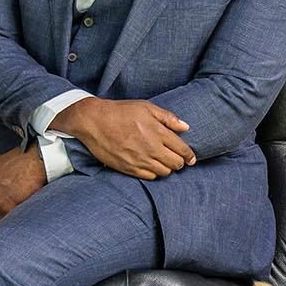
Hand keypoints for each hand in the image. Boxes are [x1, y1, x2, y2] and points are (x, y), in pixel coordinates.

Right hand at [51, 97, 195, 179]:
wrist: (95, 121)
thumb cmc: (121, 112)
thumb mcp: (146, 107)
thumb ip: (168, 118)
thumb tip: (185, 127)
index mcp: (158, 132)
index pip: (182, 150)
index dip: (189, 156)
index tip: (191, 158)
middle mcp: (152, 148)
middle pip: (176, 164)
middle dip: (179, 162)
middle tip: (176, 159)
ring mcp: (140, 160)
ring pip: (164, 172)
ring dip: (167, 168)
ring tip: (163, 161)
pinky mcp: (129, 168)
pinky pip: (149, 177)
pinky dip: (154, 173)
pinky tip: (151, 166)